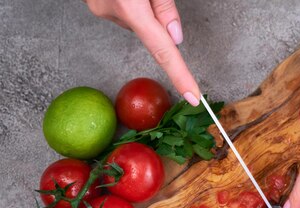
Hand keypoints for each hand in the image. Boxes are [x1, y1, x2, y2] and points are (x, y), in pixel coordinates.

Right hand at [85, 0, 199, 104]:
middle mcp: (111, 11)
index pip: (163, 51)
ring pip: (138, 21)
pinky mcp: (96, 4)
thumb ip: (164, 5)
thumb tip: (174, 37)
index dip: (180, 75)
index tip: (194, 96)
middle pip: (151, 29)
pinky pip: (125, 12)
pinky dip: (132, 4)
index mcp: (129, 7)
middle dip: (157, 15)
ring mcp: (100, 8)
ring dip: (143, 7)